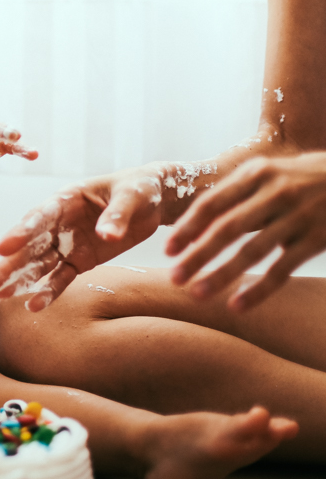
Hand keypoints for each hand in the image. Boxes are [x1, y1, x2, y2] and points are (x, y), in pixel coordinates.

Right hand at [0, 163, 165, 310]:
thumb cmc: (140, 189)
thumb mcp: (133, 195)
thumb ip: (117, 214)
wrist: (153, 202)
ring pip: (38, 264)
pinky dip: (48, 292)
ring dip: (19, 280)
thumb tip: (106, 236)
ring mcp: (67, 243)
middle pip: (29, 245)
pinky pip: (61, 278)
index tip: (2, 248)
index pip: (39, 217)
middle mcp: (59, 223)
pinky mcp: (79, 261)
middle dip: (8, 264)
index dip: (20, 232)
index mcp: (66, 199)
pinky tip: (34, 306)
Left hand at [166, 153, 325, 310]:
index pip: (212, 203)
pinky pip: (282, 269)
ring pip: (252, 251)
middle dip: (198, 255)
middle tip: (174, 279)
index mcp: (256, 173)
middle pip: (227, 228)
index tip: (167, 251)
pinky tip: (237, 305)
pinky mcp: (317, 238)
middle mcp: (275, 192)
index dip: (187, 228)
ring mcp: (298, 215)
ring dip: (221, 275)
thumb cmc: (300, 179)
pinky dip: (258, 289)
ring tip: (197, 294)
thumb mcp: (267, 174)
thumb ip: (232, 195)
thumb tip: (189, 230)